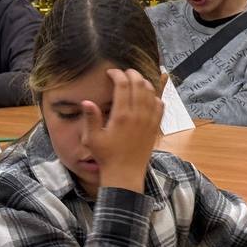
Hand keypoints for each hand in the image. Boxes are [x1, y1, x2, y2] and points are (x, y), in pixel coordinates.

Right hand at [83, 68, 162, 193]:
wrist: (125, 174)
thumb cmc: (106, 157)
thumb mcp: (92, 139)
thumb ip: (90, 118)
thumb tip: (86, 102)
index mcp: (122, 116)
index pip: (123, 85)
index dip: (117, 74)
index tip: (111, 72)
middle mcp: (138, 115)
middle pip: (139, 84)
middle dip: (131, 74)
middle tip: (124, 73)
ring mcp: (149, 120)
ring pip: (151, 92)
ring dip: (143, 82)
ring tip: (134, 80)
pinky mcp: (155, 127)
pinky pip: (160, 105)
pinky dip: (154, 96)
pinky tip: (147, 96)